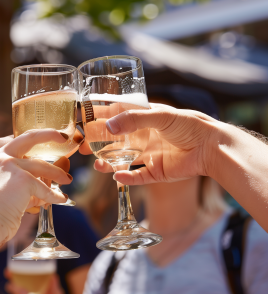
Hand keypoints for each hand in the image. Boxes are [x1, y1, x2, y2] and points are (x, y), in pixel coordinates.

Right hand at [0, 130, 71, 250]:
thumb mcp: (11, 188)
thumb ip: (28, 179)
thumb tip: (51, 180)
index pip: (20, 138)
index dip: (39, 134)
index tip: (53, 134)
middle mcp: (2, 157)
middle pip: (31, 138)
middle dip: (50, 134)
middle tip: (64, 138)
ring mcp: (11, 166)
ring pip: (42, 166)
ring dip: (57, 174)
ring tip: (67, 180)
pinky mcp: (23, 180)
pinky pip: (44, 188)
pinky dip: (54, 195)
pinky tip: (61, 199)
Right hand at [81, 103, 219, 184]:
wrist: (211, 147)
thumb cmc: (189, 125)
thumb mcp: (160, 115)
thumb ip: (133, 119)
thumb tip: (107, 127)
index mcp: (144, 118)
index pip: (115, 117)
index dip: (99, 120)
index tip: (82, 122)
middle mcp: (143, 136)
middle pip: (114, 141)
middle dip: (97, 144)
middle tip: (83, 148)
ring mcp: (149, 155)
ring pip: (122, 160)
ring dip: (108, 162)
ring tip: (97, 165)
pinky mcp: (156, 172)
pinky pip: (137, 176)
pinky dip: (126, 178)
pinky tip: (117, 176)